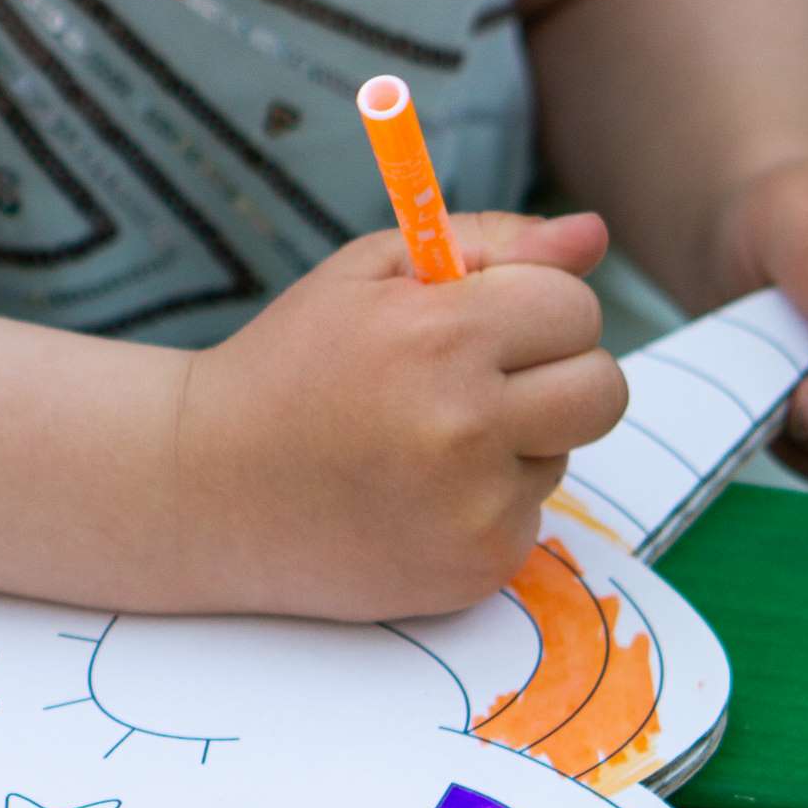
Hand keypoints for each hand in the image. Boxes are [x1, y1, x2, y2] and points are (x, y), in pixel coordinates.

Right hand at [173, 214, 624, 620]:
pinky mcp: (469, 570)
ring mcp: (470, 510)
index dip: (536, 312)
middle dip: (560, 376)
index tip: (486, 327)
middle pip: (603, 390)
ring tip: (422, 448)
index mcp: (444, 336)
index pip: (578, 309)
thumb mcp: (370, 276)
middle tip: (485, 387)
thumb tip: (593, 237)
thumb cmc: (288, 370)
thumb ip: (489, 244)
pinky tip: (413, 501)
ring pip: (561, 458)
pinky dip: (485, 509)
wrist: (204, 493)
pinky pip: (526, 521)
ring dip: (516, 447)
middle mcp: (464, 427)